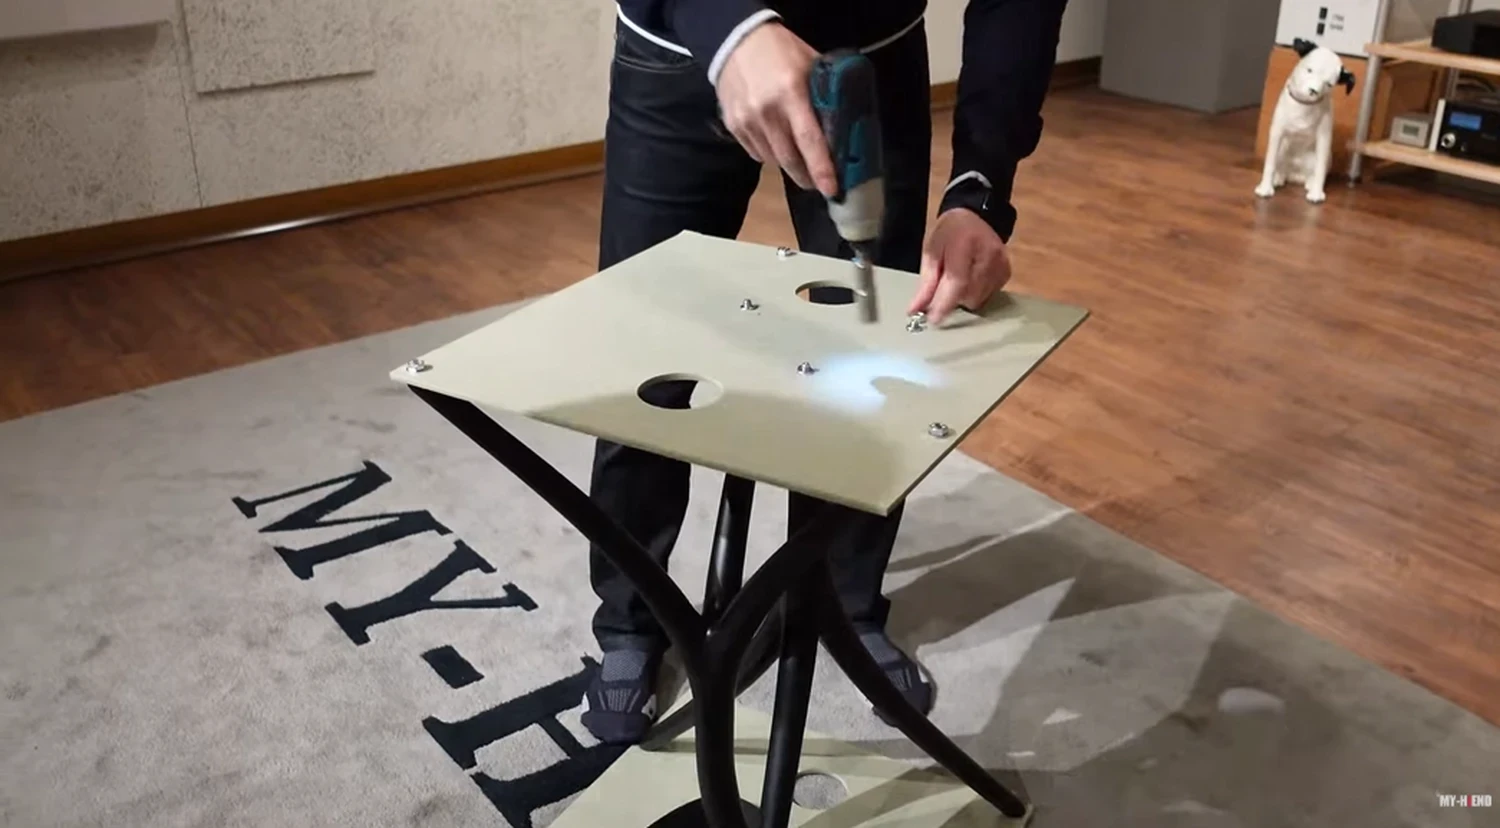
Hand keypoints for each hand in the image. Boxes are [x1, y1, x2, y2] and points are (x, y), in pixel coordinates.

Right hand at [716, 23, 837, 195]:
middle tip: (820, 184)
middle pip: (790, 159)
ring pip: (773, 160)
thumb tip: (843, 125)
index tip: (832, 190)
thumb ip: (825, 93)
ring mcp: (746, 121)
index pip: (809, 140)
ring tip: (800, 161)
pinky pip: (756, 153)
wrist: (735, 39)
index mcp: (791, 93)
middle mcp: (767, 111)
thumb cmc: (780, 50)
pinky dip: (770, 154)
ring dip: (790, 165)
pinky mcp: (733, 126)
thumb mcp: (810, 64)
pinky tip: (777, 142)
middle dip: (807, 177)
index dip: (822, 169)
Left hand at [908, 209, 1011, 325]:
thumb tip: (915, 310)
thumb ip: (926, 283)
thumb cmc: (949, 232)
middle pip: (969, 296)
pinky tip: (971, 278)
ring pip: (979, 299)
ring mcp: (1001, 265)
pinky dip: (976, 292)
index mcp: (965, 245)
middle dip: (952, 299)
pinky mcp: (1007, 272)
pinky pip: (988, 295)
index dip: (944, 304)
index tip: (932, 321)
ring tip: (959, 277)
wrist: (975, 216)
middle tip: (943, 285)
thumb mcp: (931, 252)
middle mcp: (989, 256)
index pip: (957, 282)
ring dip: (964, 296)